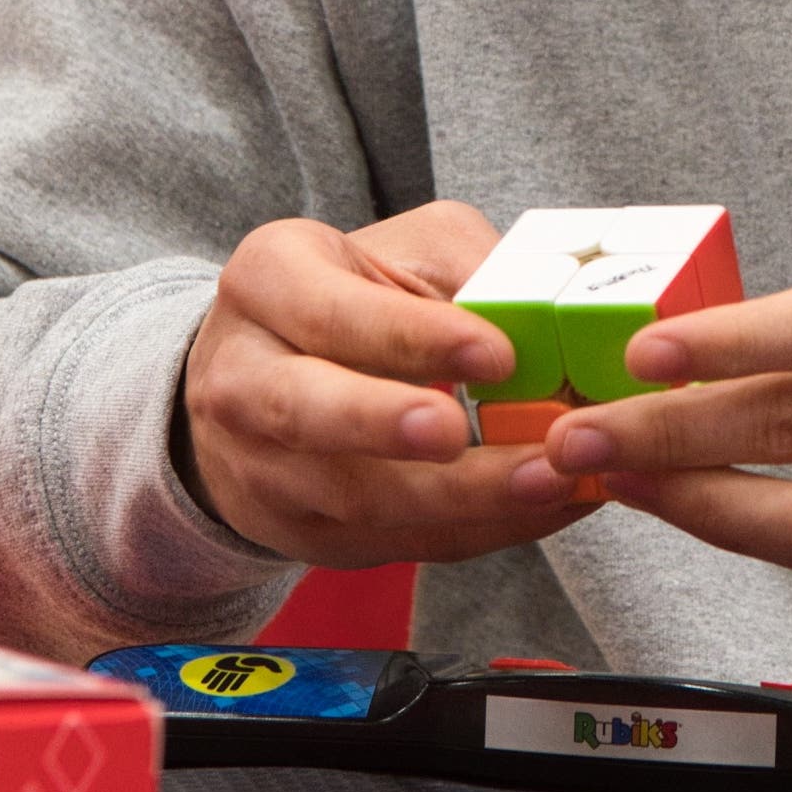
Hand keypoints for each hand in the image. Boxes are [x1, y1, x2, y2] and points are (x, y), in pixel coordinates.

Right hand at [181, 201, 598, 567]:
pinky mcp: (307, 534)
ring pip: (355, 498)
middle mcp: (244, 379)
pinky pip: (399, 541)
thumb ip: (467, 267)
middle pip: (304, 411)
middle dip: (383, 423)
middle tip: (460, 430)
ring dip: (457, 497)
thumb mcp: (404, 250)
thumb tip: (544, 313)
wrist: (268, 377)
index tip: (494, 352)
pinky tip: (548, 506)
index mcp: (266, 282)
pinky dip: (481, 529)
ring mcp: (264, 468)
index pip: (331, 312)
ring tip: (546, 478)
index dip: (410, 336)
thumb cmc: (356, 296)